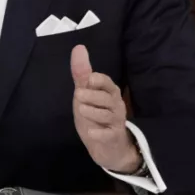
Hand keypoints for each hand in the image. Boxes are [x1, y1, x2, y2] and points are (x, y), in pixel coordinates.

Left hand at [69, 44, 141, 173]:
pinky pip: (109, 135)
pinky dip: (99, 134)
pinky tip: (91, 133)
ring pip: (108, 116)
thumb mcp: (85, 95)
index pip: (107, 83)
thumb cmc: (95, 116)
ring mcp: (116, 122)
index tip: (88, 79)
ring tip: (81, 110)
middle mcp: (116, 105)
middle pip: (108, 98)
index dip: (99, 80)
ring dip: (94, 112)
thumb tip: (79, 47)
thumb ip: (81, 74)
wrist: (107, 147)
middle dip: (93, 96)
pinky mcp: (114, 138)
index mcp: (109, 92)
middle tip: (78, 94)